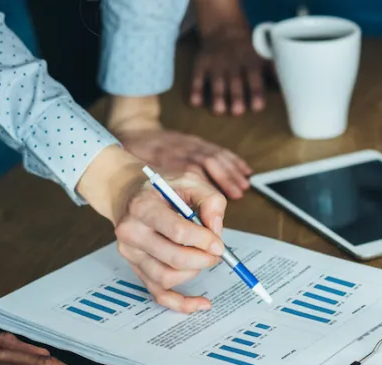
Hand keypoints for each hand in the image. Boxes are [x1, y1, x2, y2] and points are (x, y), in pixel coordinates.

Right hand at [113, 175, 225, 312]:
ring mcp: (131, 254)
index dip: (204, 241)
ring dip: (193, 272)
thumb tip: (216, 229)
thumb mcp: (188, 180)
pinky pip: (158, 294)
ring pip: (167, 278)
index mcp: (143, 207)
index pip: (177, 231)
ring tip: (202, 257)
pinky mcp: (135, 268)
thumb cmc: (160, 188)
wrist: (126, 193)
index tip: (219, 244)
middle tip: (216, 252)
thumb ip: (209, 199)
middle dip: (203, 259)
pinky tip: (201, 303)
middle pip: (174, 258)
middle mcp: (132, 232)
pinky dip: (181, 303)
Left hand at [117, 127, 251, 198]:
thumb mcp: (143, 176)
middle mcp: (182, 150)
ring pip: (217, 155)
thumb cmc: (139, 156)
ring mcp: (191, 143)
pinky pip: (219, 149)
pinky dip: (234, 160)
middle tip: (237, 195)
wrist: (137, 130)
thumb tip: (182, 217)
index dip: (207, 192)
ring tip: (244, 186)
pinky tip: (244, 170)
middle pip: (210, 162)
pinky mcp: (197, 140)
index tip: (215, 204)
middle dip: (226, 180)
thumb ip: (161, 196)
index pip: (193, 175)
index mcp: (169, 160)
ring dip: (233, 171)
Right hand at [191, 29, 268, 115]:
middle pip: (235, 82)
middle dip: (236, 97)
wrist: (224, 30)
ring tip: (218, 111)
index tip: (257, 107)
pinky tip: (195, 103)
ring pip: (216, 82)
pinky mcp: (201, 65)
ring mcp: (216, 64)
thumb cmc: (249, 51)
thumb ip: (274, 72)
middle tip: (237, 112)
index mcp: (251, 62)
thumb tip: (292, 90)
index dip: (256, 93)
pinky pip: (197, 78)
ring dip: (217, 97)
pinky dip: (195, 90)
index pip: (255, 79)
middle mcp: (233, 63)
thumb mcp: (264, 56)